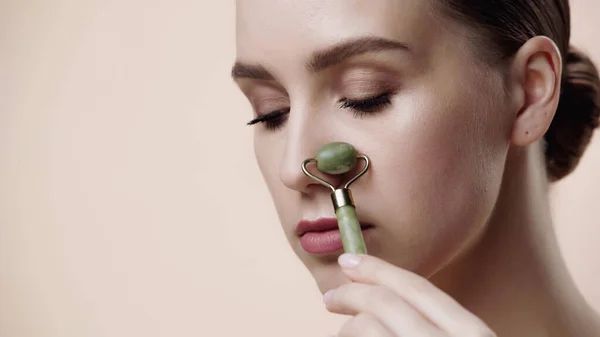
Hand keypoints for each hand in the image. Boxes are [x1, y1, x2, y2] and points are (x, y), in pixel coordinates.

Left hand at [324, 254, 495, 336]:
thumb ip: (440, 325)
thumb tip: (390, 302)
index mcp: (472, 333)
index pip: (417, 287)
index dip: (378, 269)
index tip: (350, 262)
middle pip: (385, 304)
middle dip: (351, 293)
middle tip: (330, 298)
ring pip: (367, 327)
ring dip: (348, 326)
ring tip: (345, 333)